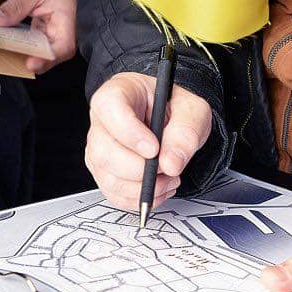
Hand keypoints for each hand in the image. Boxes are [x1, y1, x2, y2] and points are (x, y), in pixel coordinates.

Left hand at [0, 0, 80, 73]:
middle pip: (53, 55)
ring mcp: (55, 36)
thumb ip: (13, 7)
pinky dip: (22, 47)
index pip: (63, 46)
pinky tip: (9, 45)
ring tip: (7, 51)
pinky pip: (35, 47)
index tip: (31, 63)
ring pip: (43, 54)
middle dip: (33, 61)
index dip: (48, 58)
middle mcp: (65, 32)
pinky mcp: (45, 37)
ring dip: (25, 55)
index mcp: (67, 19)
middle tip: (12, 58)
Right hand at [86, 72, 211, 209]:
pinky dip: (140, 198)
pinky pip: (115, 195)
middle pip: (104, 152)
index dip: (130, 133)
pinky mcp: (105, 173)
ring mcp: (99, 149)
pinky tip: (159, 186)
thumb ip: (186, 133)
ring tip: (169, 177)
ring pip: (109, 178)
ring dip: (144, 188)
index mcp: (118, 93)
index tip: (154, 148)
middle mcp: (102, 121)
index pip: (109, 109)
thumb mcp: (192, 111)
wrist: (173, 122)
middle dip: (140, 169)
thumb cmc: (175, 108)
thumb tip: (171, 163)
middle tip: (167, 166)